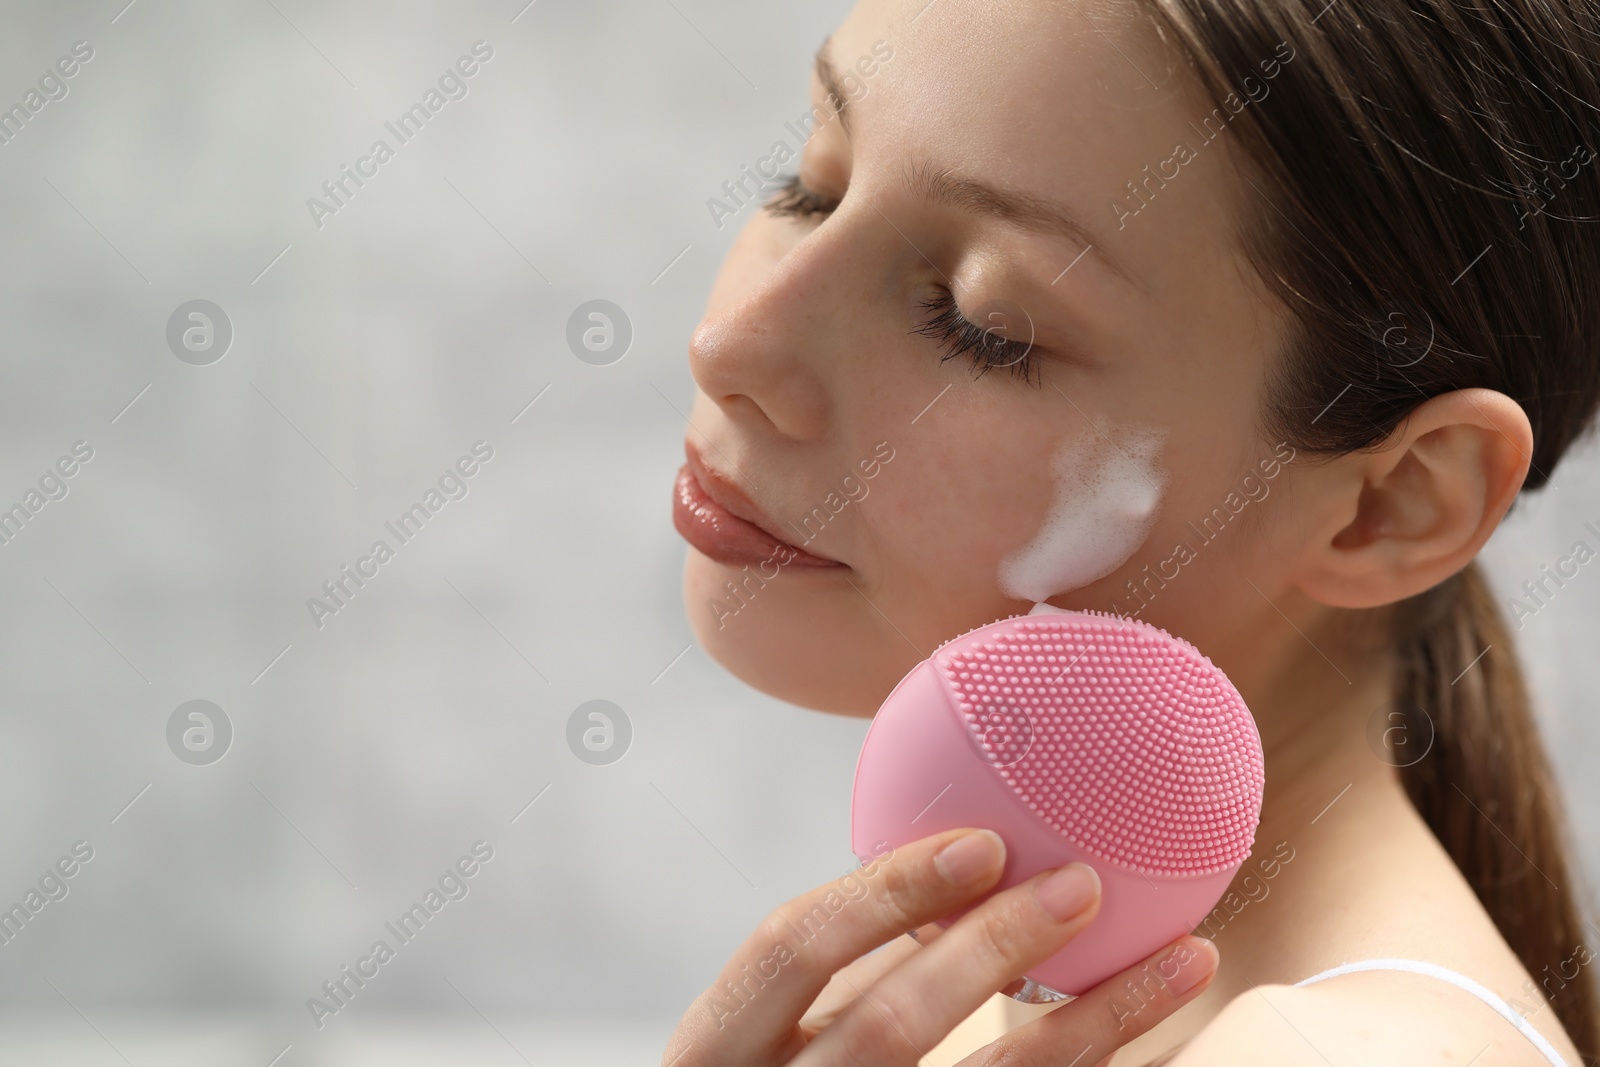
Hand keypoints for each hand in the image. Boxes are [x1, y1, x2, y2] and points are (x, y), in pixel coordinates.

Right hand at [662, 826, 1218, 1065]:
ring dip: (1092, 1023)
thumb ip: (836, 973)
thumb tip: (965, 862)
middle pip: (890, 1023)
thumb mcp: (765, 1035)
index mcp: (720, 1046)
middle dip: (994, 948)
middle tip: (1084, 885)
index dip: (886, 891)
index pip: (793, 948)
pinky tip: (1147, 1034)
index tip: (985, 842)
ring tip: (1180, 959)